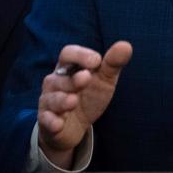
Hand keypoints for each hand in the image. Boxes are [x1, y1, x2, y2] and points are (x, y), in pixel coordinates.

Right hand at [37, 42, 132, 168]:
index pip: (68, 53)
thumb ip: (113, 63)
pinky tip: (58, 123)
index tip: (97, 61)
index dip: (80, 55)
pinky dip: (51, 122)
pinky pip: (46, 120)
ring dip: (62, 100)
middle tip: (86, 78)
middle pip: (59, 77)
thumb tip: (126, 45)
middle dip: (73, 79)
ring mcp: (49, 101)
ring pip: (52, 99)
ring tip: (73, 101)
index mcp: (68, 67)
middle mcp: (55, 82)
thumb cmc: (89, 96)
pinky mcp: (47, 121)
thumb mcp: (104, 80)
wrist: (76, 126)